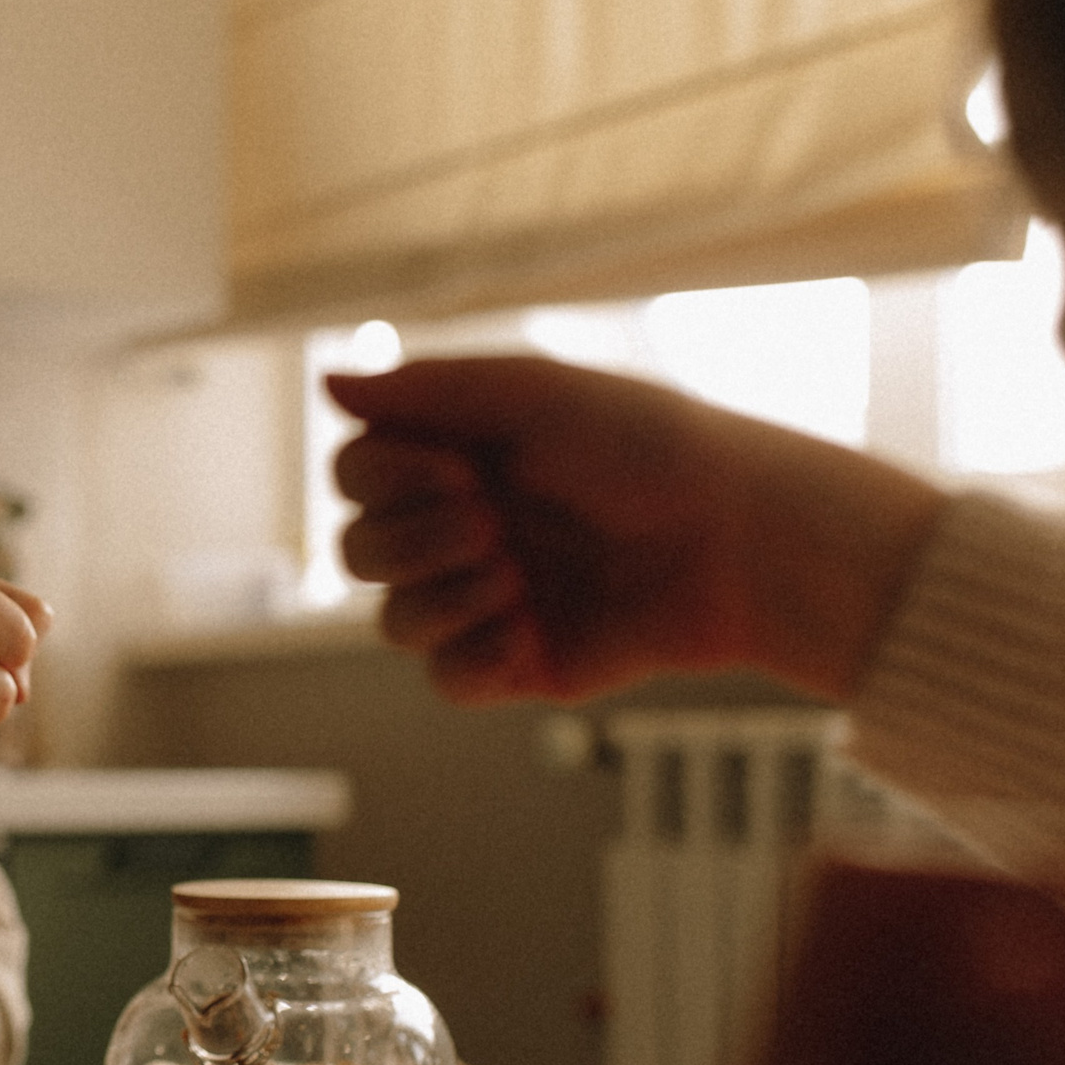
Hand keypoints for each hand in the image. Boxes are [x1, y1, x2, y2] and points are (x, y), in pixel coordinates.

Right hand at [330, 357, 944, 703]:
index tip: (462, 468)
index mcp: (459, 456)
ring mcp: (488, 601)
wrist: (740, 543)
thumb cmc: (653, 450)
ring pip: (393, 622)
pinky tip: (530, 632)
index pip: (354, 473)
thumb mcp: (537, 394)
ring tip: (521, 579)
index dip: (385, 478)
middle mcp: (463, 528)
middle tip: (494, 524)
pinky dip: (478, 657)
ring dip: (448, 597)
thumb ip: (426, 389)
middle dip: (412, 541)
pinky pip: (446, 680)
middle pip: (356, 551)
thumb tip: (324, 384)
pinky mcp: (521, 664)